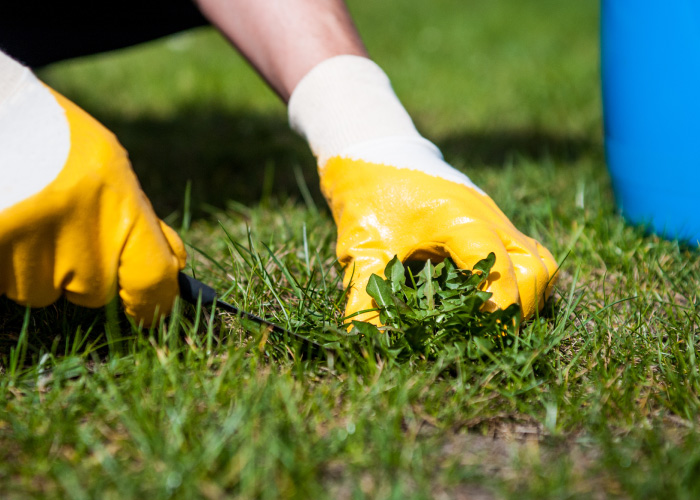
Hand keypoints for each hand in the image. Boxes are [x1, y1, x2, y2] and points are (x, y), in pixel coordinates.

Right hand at [0, 56, 185, 323]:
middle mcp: (77, 229)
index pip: (151, 278)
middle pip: (92, 291)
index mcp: (116, 202)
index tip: (150, 311)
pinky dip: (8, 260)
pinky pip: (8, 282)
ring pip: (42, 291)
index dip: (154, 302)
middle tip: (61, 226)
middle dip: (82, 272)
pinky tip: (8, 216)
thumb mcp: (107, 165)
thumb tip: (173, 266)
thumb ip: (138, 219)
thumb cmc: (49, 134)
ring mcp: (29, 245)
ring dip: (37, 266)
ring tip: (27, 211)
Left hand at [289, 56, 556, 324]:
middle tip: (488, 334)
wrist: (376, 149)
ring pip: (540, 260)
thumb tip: (360, 336)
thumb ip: (364, 290)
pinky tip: (492, 298)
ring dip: (528, 294)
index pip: (499, 268)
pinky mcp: (494, 220)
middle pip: (535, 268)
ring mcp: (496, 217)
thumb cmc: (367, 192)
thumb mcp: (360, 243)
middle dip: (520, 307)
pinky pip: (527, 252)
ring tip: (495, 321)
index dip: (498, 307)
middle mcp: (489, 217)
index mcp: (459, 219)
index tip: (483, 335)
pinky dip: (522, 279)